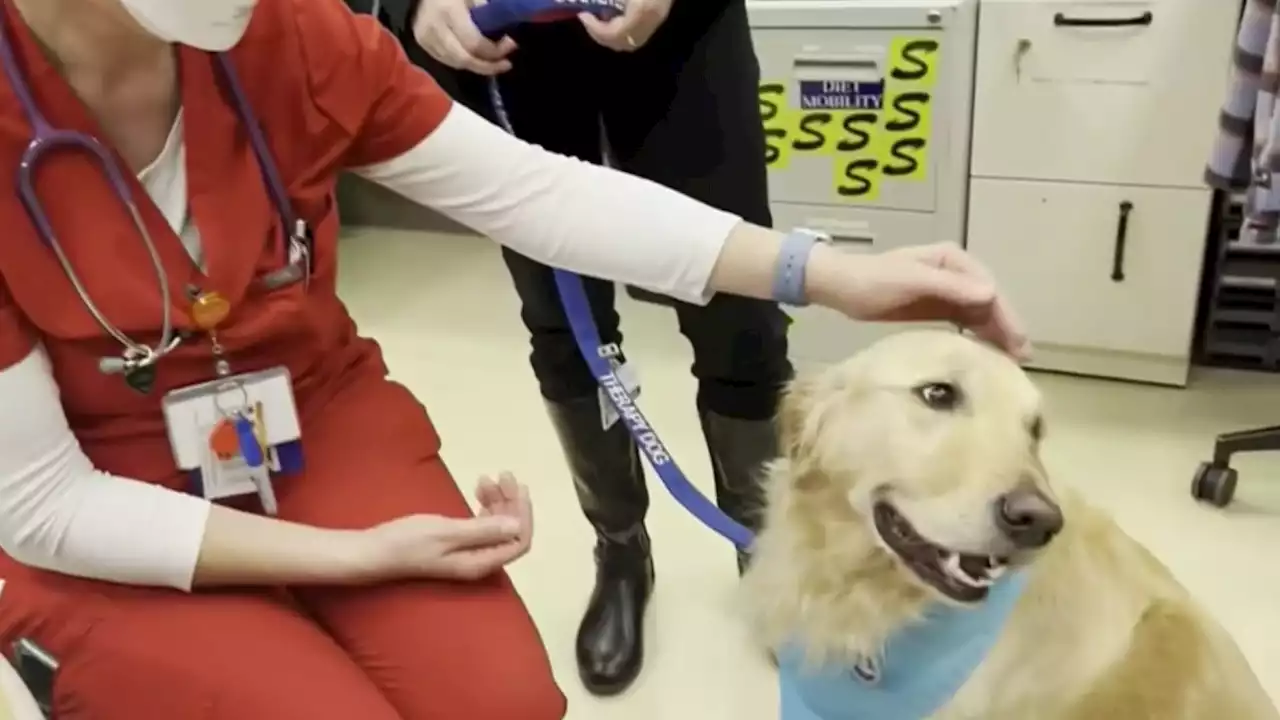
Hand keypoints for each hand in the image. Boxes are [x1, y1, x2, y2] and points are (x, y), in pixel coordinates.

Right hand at [362, 473, 533, 581]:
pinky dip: (485, 507)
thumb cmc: (407, 541)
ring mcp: (468, 553)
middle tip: (503, 474)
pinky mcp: (457, 545)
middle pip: (510, 532)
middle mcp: (479, 561)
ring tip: (486, 479)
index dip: (523, 514)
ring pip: (496, 526)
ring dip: (498, 502)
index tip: (516, 486)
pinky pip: (482, 525)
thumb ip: (483, 530)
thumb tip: (518, 526)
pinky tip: (479, 491)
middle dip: (512, 503)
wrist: (374, 551)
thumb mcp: (446, 532)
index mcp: (480, 562)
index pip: (519, 541)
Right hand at [413, 0, 516, 74]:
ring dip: (478, 66)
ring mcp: (426, 39)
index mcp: (449, 11)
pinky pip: (448, 61)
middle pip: (464, 59)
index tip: (512, 44)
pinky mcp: (423, 45)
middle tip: (506, 64)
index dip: (495, 50)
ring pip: (457, 63)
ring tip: (495, 62)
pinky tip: (477, 58)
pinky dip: (465, 63)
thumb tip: (504, 26)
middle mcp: (435, 28)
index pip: (474, 42)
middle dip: (488, 65)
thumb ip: (485, 9)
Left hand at [579, 0, 671, 51]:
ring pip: (632, 41)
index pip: (615, 33)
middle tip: (588, 20)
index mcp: (642, 9)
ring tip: (599, 18)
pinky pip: (639, 32)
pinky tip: (615, 13)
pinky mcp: (660, 14)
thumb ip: (607, 0)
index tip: (582, 15)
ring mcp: (658, 18)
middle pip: (623, 43)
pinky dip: (623, 29)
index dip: (595, 28)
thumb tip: (586, 3)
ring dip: (612, 35)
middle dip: (601, 35)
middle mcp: (651, 19)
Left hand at [815, 243, 1030, 359]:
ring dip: (996, 334)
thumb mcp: (912, 282)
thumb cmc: (874, 280)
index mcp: (953, 260)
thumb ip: (950, 287)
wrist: (841, 286)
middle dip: (1007, 327)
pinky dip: (977, 336)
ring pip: (979, 313)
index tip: (1018, 341)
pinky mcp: (935, 307)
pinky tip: (987, 353)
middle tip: (1023, 357)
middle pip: (988, 302)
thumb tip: (991, 294)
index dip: (1006, 315)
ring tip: (1012, 360)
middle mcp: (955, 273)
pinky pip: (963, 322)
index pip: (988, 290)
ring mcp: (946, 290)